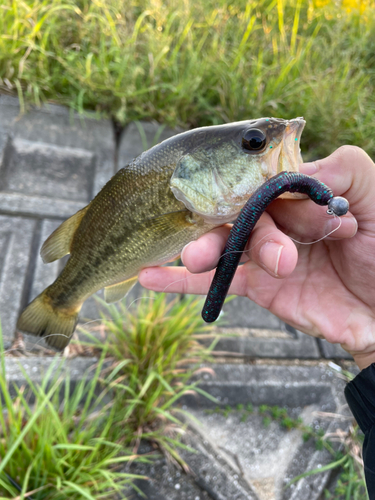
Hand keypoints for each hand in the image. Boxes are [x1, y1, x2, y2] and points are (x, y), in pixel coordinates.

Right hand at [139, 146, 374, 369]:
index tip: (250, 191)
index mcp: (302, 192)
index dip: (257, 183)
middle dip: (239, 224)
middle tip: (273, 253)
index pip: (264, 175)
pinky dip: (181, 282)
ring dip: (205, 248)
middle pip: (240, 209)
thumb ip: (343, 170)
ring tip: (193, 257)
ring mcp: (265, 253)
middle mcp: (279, 218)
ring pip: (225, 242)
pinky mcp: (259, 287)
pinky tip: (150, 276)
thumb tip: (292, 170)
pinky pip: (217, 281)